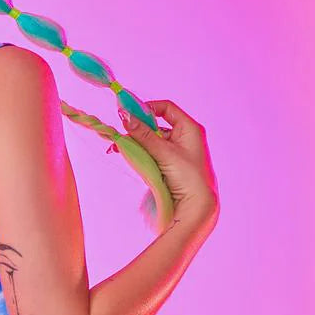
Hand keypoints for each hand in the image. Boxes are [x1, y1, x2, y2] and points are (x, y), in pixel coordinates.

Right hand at [119, 99, 219, 226]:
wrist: (196, 206)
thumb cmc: (187, 177)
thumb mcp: (164, 153)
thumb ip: (143, 135)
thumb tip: (124, 115)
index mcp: (189, 128)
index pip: (166, 108)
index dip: (147, 108)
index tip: (129, 113)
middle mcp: (183, 137)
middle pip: (155, 125)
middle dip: (137, 129)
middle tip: (120, 133)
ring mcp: (176, 152)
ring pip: (151, 141)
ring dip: (135, 143)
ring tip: (118, 147)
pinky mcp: (168, 165)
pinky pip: (151, 154)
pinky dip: (139, 154)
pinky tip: (126, 155)